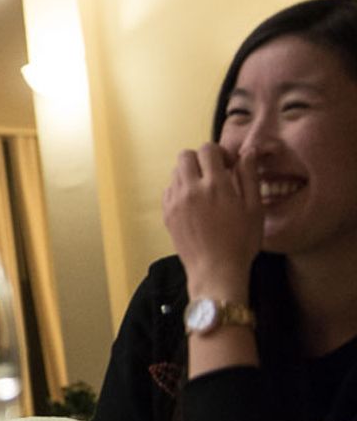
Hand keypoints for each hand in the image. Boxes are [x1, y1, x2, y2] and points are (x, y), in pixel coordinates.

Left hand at [163, 143, 260, 296]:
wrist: (215, 270)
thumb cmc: (241, 241)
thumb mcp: (254, 208)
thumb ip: (249, 176)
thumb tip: (248, 152)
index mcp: (215, 185)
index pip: (208, 150)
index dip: (219, 153)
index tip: (229, 165)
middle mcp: (191, 188)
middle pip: (186, 156)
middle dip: (201, 160)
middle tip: (215, 174)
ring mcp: (175, 200)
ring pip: (175, 171)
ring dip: (190, 173)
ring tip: (205, 190)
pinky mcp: (166, 213)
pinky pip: (169, 189)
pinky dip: (180, 189)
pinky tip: (194, 203)